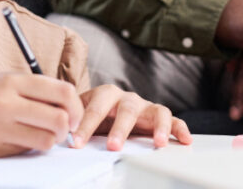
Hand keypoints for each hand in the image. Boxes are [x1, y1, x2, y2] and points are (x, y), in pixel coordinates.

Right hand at [0, 73, 83, 156]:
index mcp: (11, 81)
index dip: (76, 106)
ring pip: (46, 141)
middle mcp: (6, 104)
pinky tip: (18, 139)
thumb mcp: (0, 79)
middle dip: (67, 127)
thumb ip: (31, 88)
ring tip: (39, 134)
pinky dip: (28, 148)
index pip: (62, 93)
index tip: (74, 113)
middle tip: (62, 128)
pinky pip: (24, 153)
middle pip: (59, 120)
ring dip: (49, 140)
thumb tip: (67, 102)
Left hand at [72, 84, 192, 150]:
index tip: (76, 143)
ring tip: (158, 143)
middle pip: (127, 109)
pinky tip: (186, 140)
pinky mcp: (159, 117)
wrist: (106, 108)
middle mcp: (127, 98)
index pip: (95, 108)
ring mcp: (145, 107)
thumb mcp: (80, 115)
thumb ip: (72, 121)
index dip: (85, 125)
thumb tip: (56, 133)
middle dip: (120, 129)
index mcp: (105, 95)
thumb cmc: (93, 114)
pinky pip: (174, 120)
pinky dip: (180, 129)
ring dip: (159, 127)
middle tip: (113, 146)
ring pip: (157, 111)